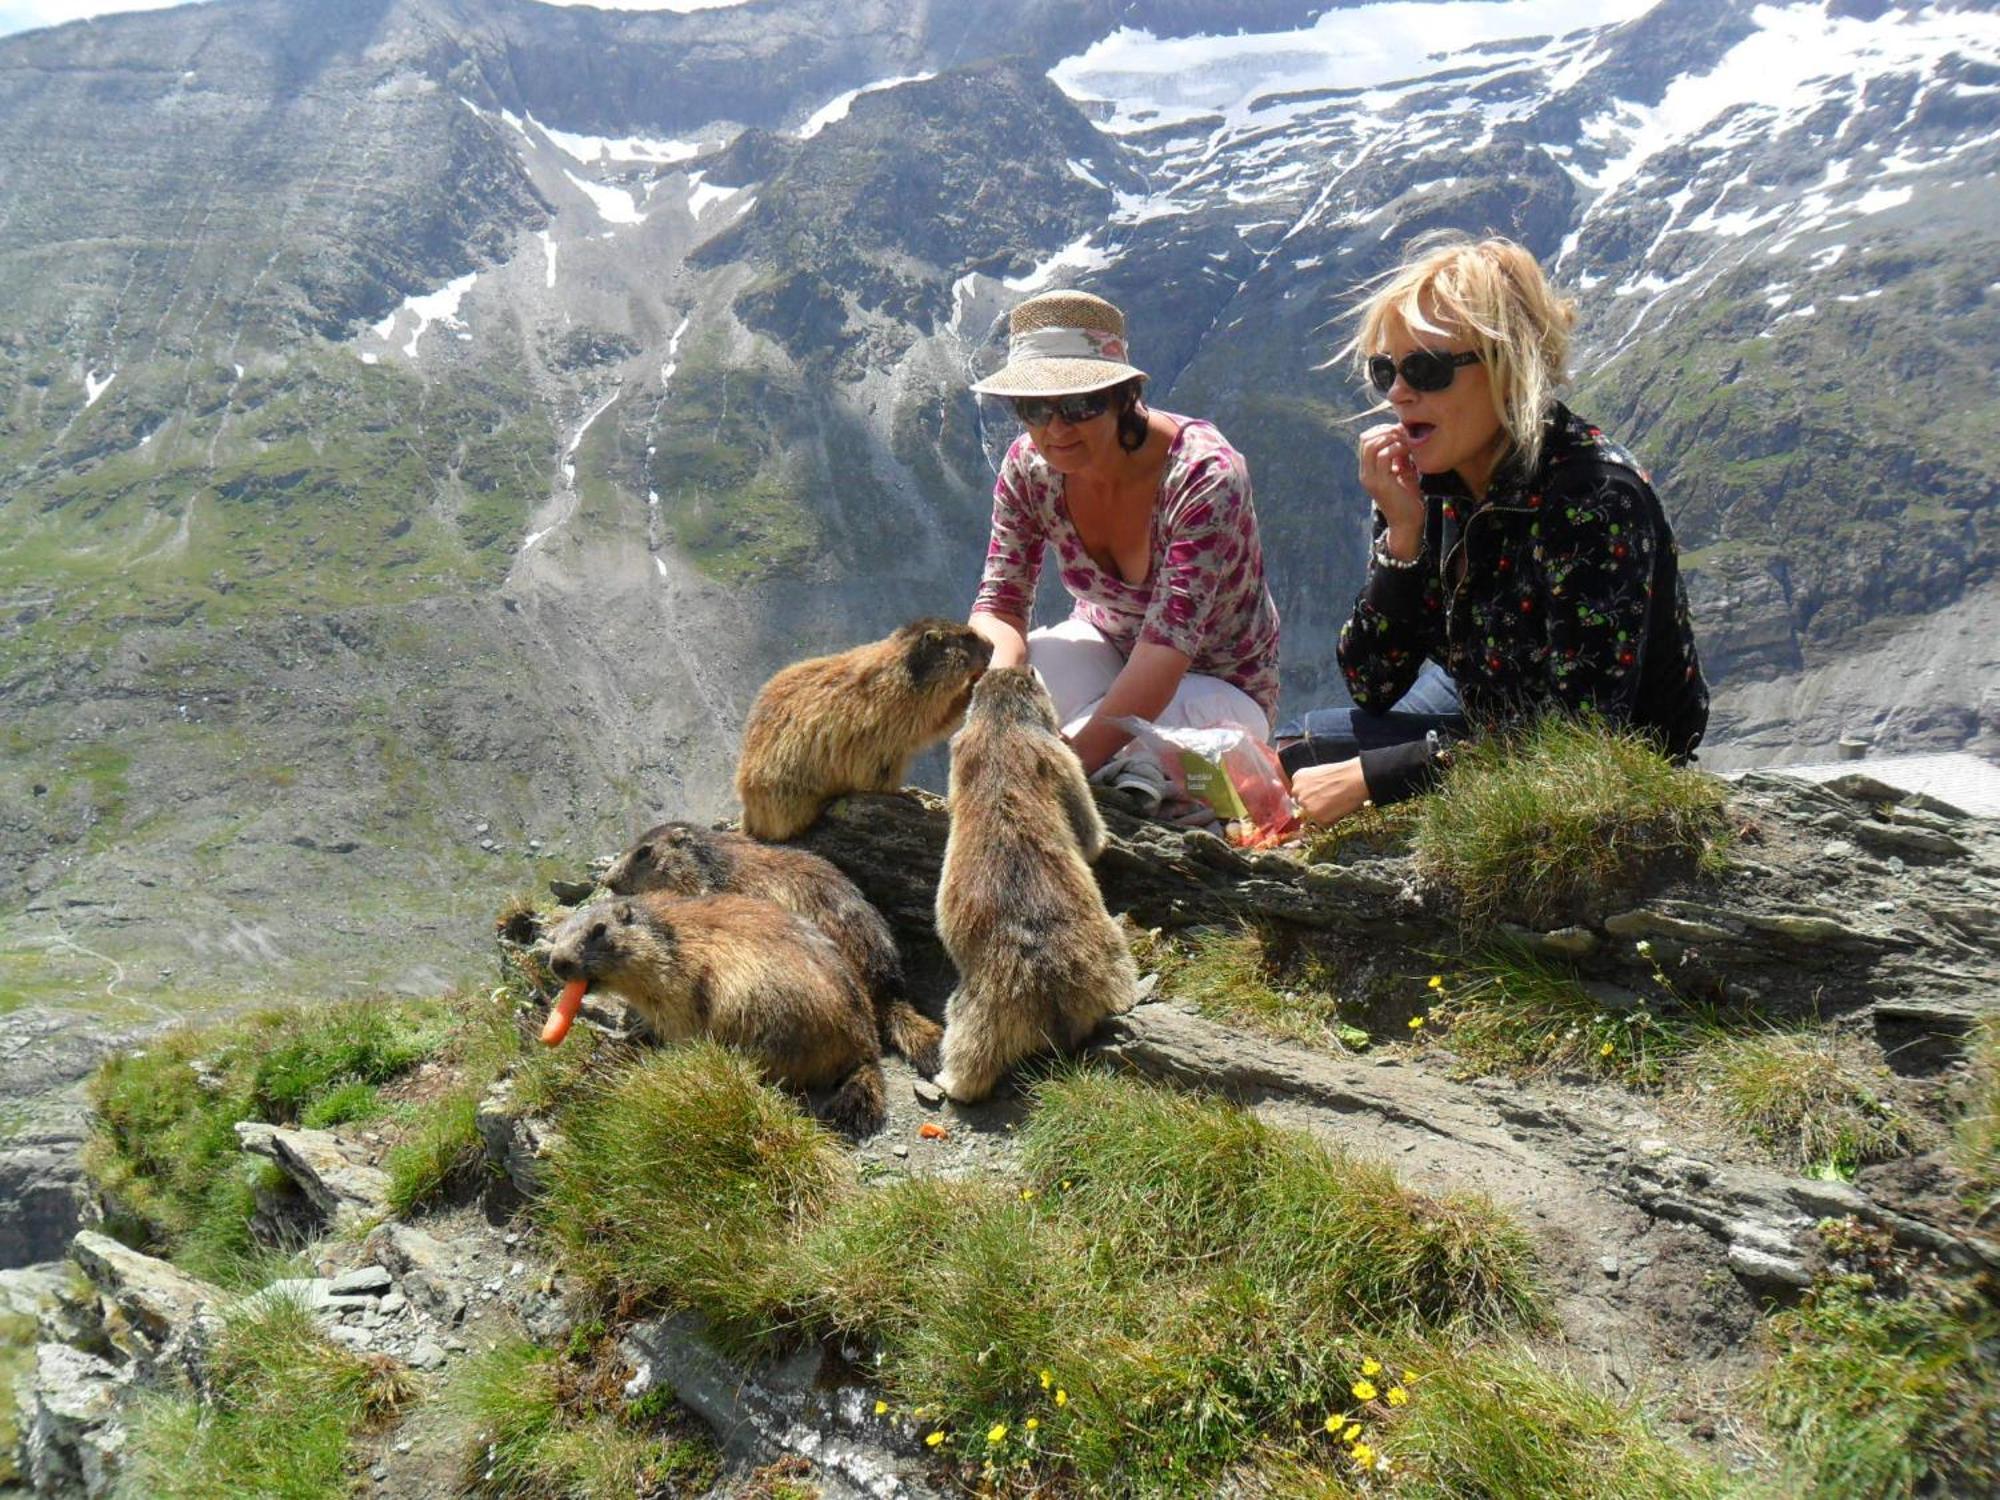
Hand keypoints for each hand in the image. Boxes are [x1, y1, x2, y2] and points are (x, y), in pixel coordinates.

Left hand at [1289, 757, 1372, 827]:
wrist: (1355, 779)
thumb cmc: (1343, 774)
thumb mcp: (1320, 773)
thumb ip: (1311, 785)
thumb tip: (1312, 798)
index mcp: (1298, 778)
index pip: (1299, 794)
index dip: (1311, 796)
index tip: (1320, 796)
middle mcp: (1298, 792)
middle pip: (1303, 806)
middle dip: (1315, 806)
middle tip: (1330, 801)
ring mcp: (1306, 806)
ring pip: (1312, 816)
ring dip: (1323, 814)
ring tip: (1337, 803)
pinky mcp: (1316, 817)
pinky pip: (1323, 823)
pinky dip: (1332, 820)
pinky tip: (1339, 809)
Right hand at [1358, 422, 1423, 549]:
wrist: (1407, 523)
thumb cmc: (1407, 498)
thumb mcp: (1403, 471)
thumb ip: (1399, 455)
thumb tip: (1403, 435)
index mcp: (1368, 470)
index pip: (1366, 439)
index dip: (1382, 430)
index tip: (1400, 431)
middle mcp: (1365, 474)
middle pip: (1366, 439)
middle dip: (1386, 430)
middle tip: (1404, 433)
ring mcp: (1371, 479)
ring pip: (1373, 445)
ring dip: (1391, 438)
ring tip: (1406, 442)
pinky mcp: (1381, 484)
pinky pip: (1384, 456)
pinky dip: (1397, 448)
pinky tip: (1408, 452)